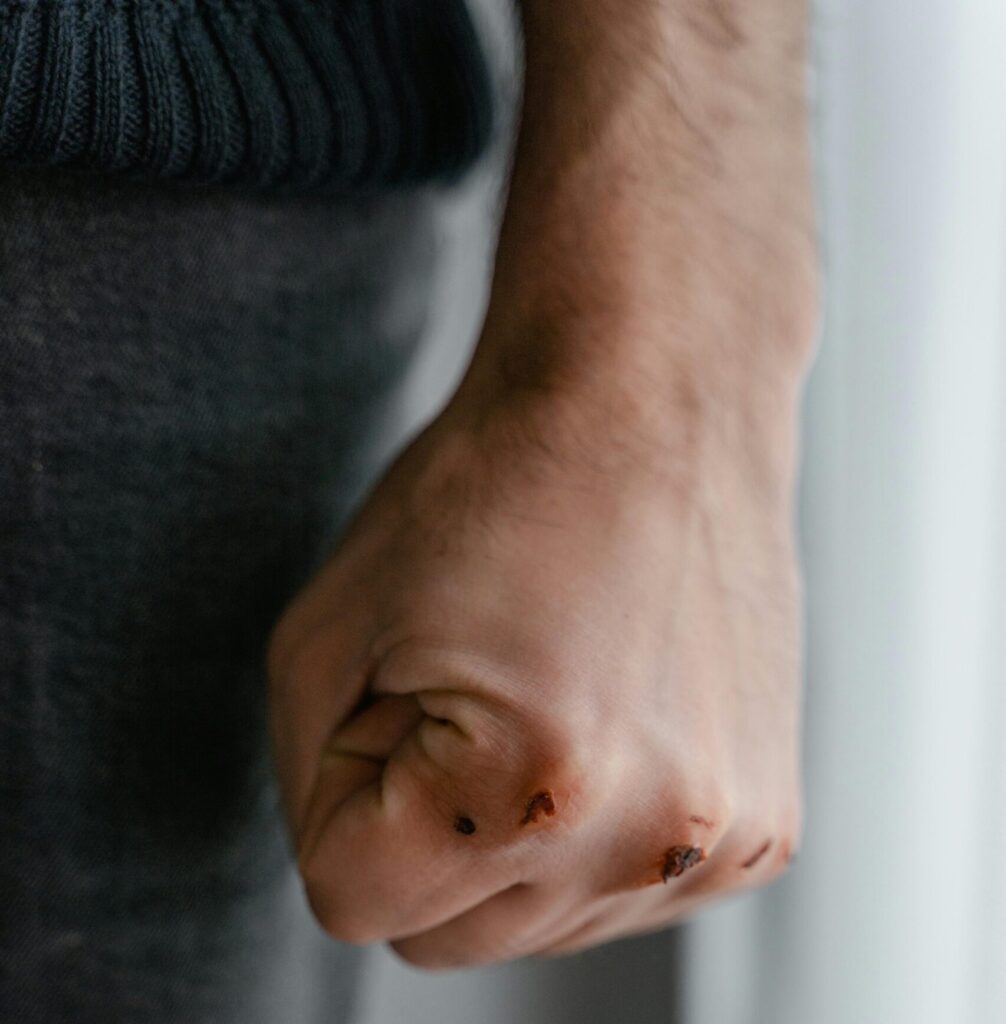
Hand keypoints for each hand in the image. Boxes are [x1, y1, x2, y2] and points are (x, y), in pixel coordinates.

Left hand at [267, 0, 815, 968]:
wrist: (652, 397)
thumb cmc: (488, 488)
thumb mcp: (322, 637)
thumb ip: (312, 791)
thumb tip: (367, 869)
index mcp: (522, 787)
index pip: (354, 899)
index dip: (348, 788)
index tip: (400, 691)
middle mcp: (643, 839)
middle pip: (446, 939)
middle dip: (424, 828)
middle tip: (473, 688)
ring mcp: (720, 840)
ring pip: (534, 925)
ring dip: (509, 830)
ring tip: (551, 690)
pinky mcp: (763, 828)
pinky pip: (615, 885)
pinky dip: (587, 824)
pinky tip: (609, 711)